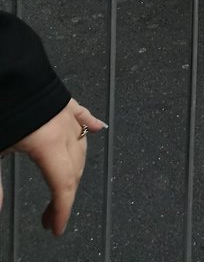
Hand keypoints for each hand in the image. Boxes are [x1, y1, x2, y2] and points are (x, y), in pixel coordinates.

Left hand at [0, 99, 105, 235]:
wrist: (6, 69)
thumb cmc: (2, 107)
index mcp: (48, 144)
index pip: (62, 185)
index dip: (62, 210)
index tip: (56, 229)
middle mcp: (63, 129)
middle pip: (74, 169)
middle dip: (65, 196)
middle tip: (49, 217)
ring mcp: (66, 113)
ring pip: (80, 146)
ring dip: (75, 169)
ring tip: (64, 187)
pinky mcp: (63, 100)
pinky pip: (82, 116)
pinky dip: (90, 126)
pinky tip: (99, 129)